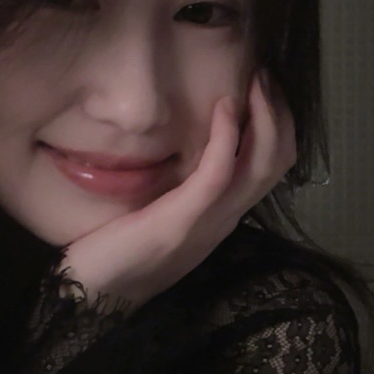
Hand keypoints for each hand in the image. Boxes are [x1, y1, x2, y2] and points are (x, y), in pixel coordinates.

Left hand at [57, 69, 296, 313]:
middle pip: (279, 162)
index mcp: (223, 216)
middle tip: (266, 74)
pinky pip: (219, 173)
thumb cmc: (119, 254)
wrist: (93, 299)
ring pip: (263, 166)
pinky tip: (223, 107)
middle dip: (280, 112)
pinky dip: (228, 136)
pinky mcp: (182, 221)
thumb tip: (188, 148)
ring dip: (265, 116)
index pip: (272, 167)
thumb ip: (184, 189)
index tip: (266, 87)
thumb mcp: (163, 216)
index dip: (279, 123)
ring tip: (255, 81)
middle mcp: (226, 218)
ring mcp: (209, 221)